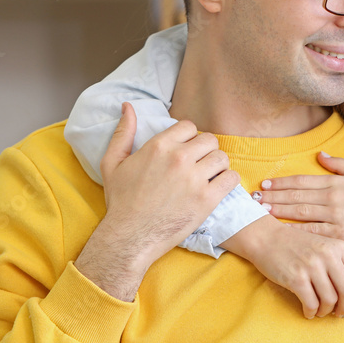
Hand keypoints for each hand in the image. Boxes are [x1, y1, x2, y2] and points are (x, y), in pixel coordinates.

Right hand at [75, 103, 240, 300]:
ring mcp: (194, 179)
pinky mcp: (207, 199)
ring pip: (222, 158)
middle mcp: (178, 158)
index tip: (186, 151)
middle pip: (210, 140)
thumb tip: (128, 106)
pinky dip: (228, 181)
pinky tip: (217, 188)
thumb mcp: (113, 163)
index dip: (189, 137)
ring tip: (208, 177)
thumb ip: (123, 132)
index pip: (189, 126)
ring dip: (218, 166)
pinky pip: (231, 178)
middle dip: (206, 151)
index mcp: (158, 146)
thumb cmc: (121, 201)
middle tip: (198, 165)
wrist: (130, 236)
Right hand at [223, 214, 343, 318]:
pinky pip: (311, 303)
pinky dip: (311, 312)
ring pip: (330, 300)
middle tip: (339, 314)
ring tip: (320, 311)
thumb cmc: (296, 246)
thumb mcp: (324, 247)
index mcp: (339, 247)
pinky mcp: (296, 278)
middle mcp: (328, 255)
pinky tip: (308, 311)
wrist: (266, 237)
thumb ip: (339, 267)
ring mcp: (312, 266)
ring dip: (326, 311)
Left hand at [255, 152, 343, 249]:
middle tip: (253, 199)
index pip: (301, 181)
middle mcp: (332, 198)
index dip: (281, 183)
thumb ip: (339, 164)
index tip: (265, 184)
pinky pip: (314, 232)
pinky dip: (297, 231)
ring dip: (279, 211)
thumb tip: (320, 154)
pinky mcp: (340, 234)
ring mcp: (335, 217)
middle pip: (296, 196)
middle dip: (273, 197)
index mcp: (336, 182)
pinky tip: (282, 230)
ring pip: (301, 213)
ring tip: (261, 211)